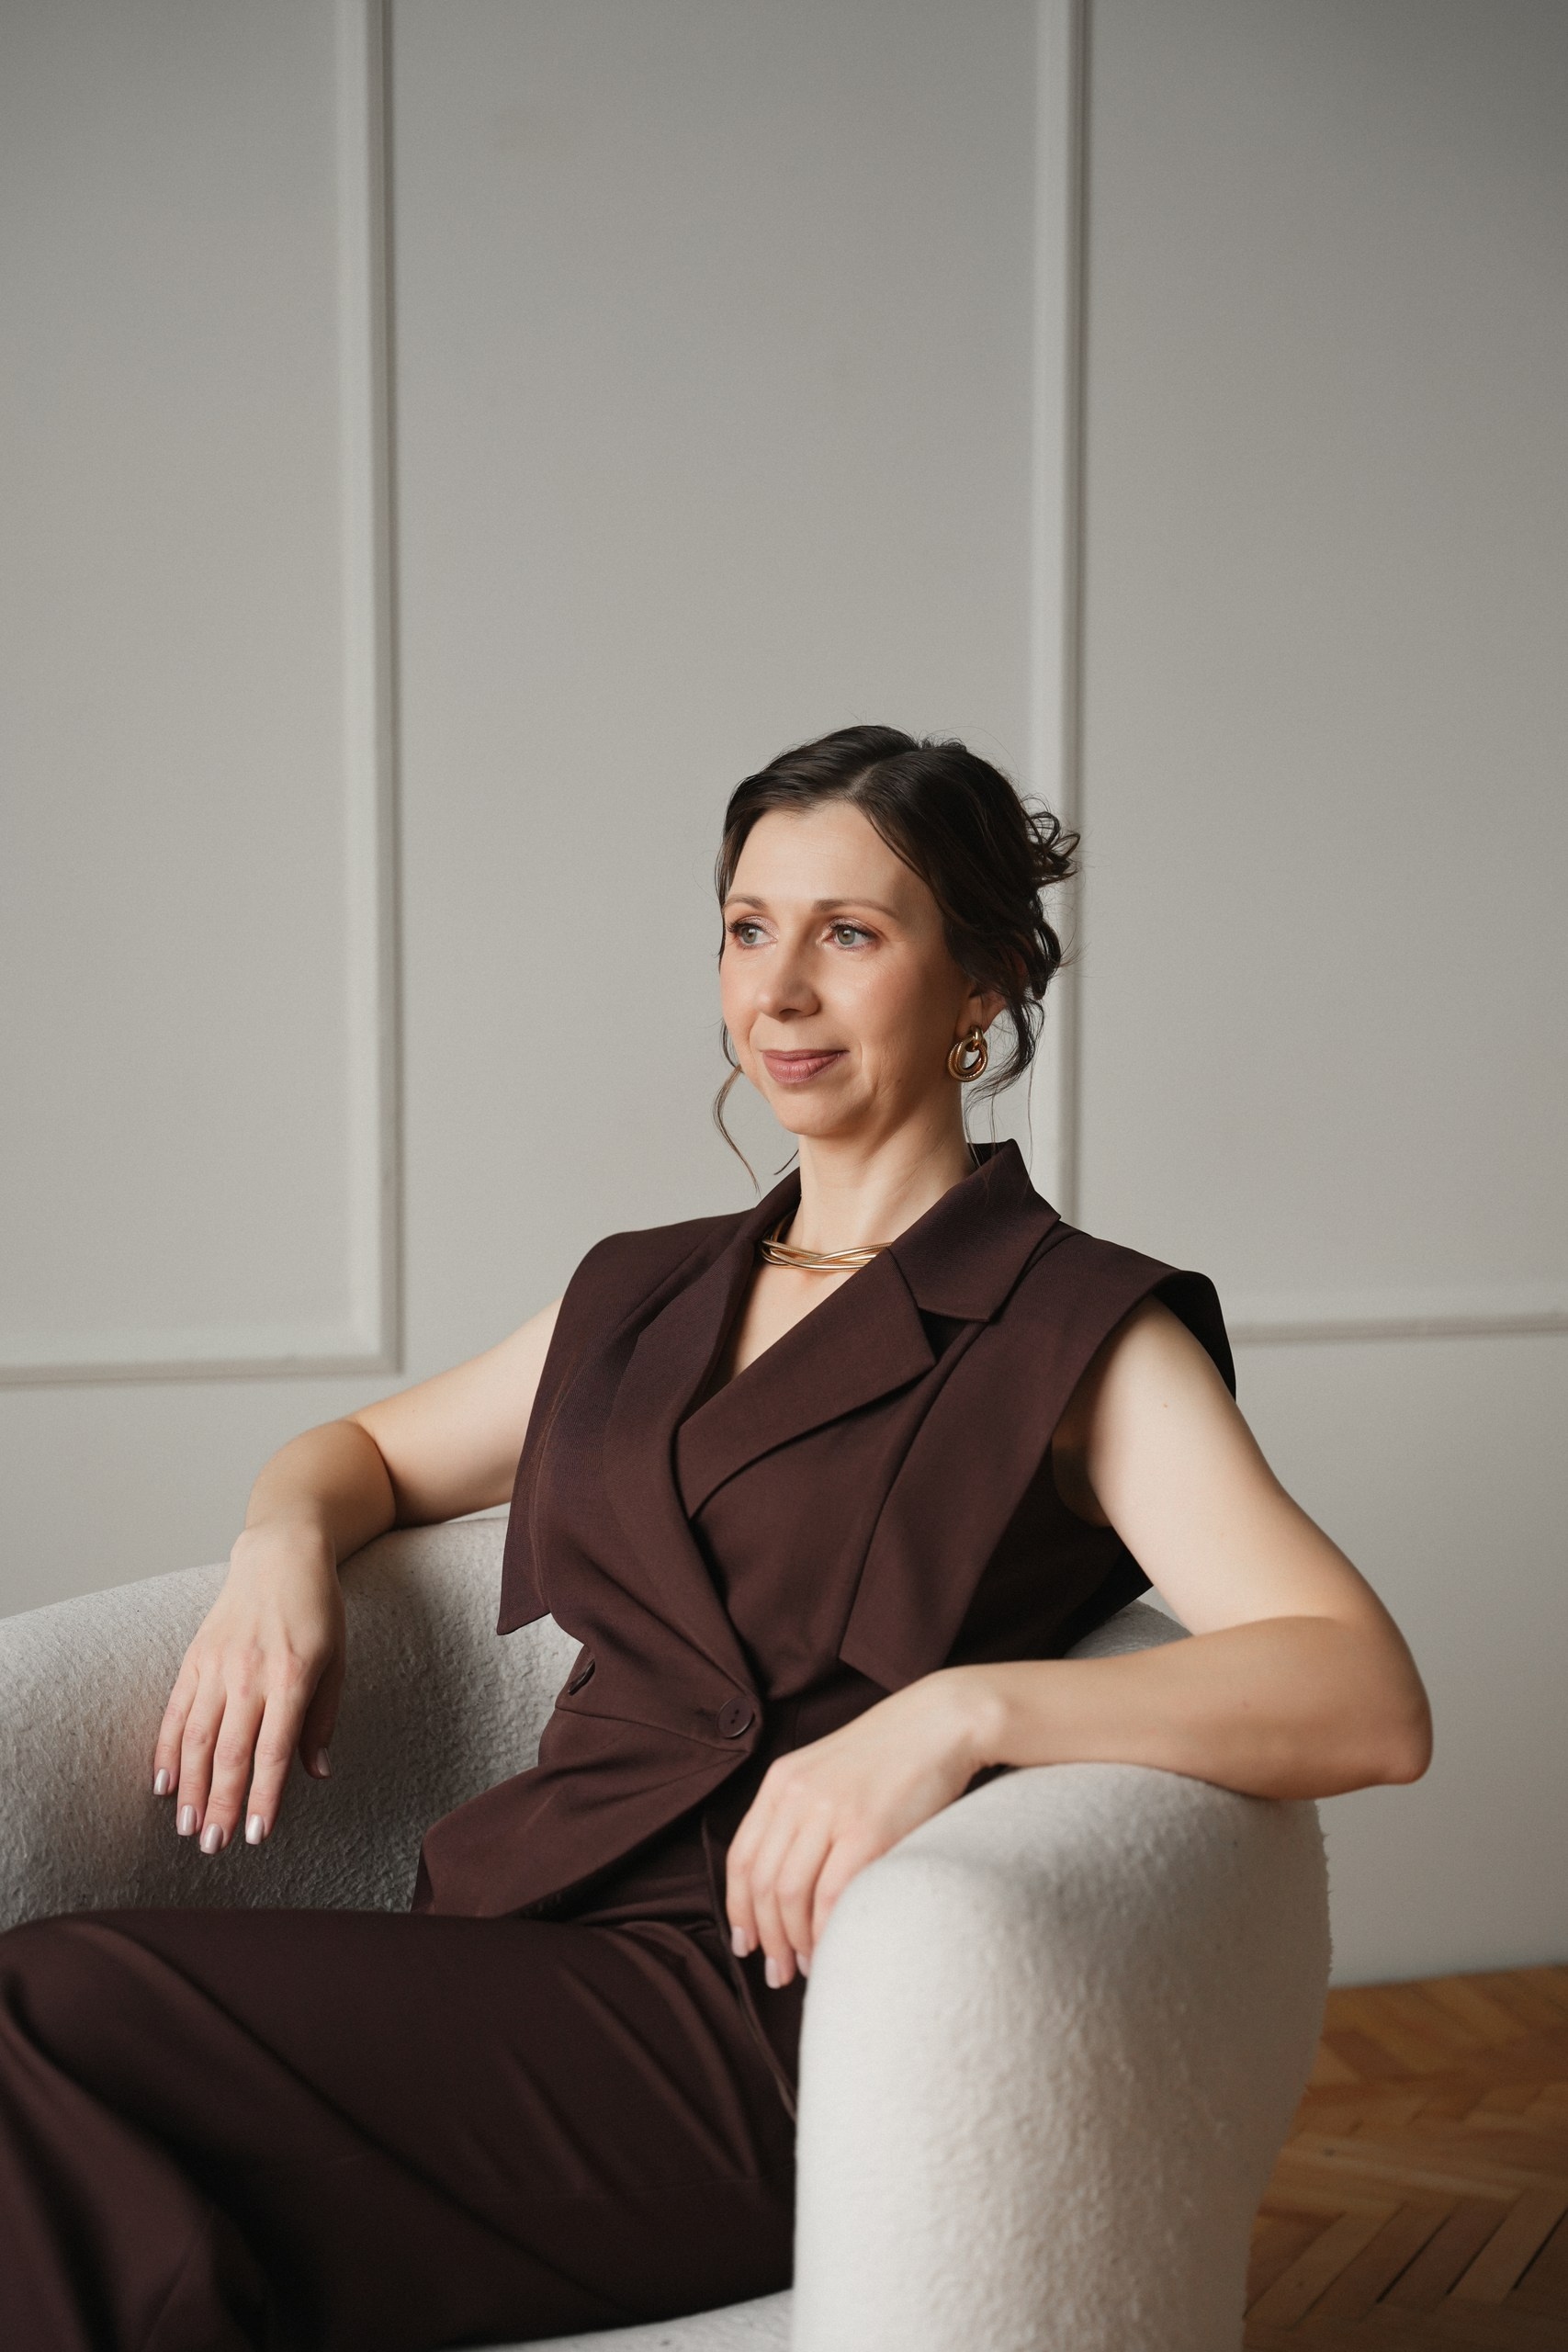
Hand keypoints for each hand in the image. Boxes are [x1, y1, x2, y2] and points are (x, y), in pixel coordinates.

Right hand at [149, 1525, 346, 1853]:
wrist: (281, 1555)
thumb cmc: (318, 1611)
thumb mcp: (337, 1661)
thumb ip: (322, 1719)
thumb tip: (316, 1774)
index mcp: (292, 1678)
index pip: (273, 1752)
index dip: (264, 1797)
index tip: (257, 1835)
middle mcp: (250, 1675)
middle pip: (230, 1753)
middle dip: (221, 1804)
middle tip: (214, 1846)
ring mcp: (217, 1666)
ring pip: (197, 1738)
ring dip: (190, 1787)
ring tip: (187, 1827)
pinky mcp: (195, 1658)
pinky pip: (176, 1710)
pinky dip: (166, 1749)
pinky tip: (162, 1783)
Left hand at [724, 1672, 986, 1989]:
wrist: (940, 1722)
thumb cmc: (890, 1754)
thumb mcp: (827, 1771)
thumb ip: (801, 1812)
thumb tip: (784, 1881)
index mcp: (781, 1781)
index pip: (741, 1857)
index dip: (738, 1908)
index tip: (745, 1943)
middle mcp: (798, 1795)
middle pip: (762, 1882)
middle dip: (766, 1936)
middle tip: (776, 1971)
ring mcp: (831, 1812)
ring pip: (791, 1894)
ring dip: (793, 1941)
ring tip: (805, 1966)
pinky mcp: (868, 1830)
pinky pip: (833, 1896)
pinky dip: (826, 1931)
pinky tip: (832, 1948)